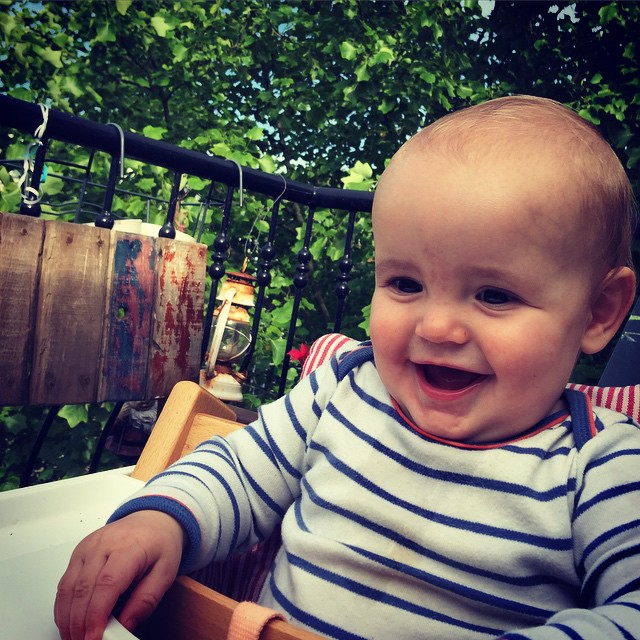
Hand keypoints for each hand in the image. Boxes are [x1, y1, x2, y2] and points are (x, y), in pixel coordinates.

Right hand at [54, 510, 184, 639]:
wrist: (153, 519)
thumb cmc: (160, 543)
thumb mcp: (166, 572)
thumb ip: (146, 600)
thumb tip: (125, 625)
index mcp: (129, 547)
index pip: (107, 584)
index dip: (97, 615)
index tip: (94, 637)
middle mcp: (104, 544)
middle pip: (83, 589)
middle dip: (80, 623)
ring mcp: (88, 547)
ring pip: (68, 588)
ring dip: (68, 618)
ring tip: (76, 638)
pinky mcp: (79, 552)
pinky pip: (65, 582)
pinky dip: (64, 606)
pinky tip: (70, 622)